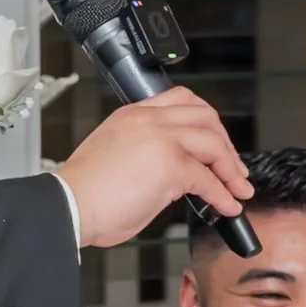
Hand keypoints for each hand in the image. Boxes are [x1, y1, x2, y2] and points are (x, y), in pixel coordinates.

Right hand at [55, 87, 254, 249]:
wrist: (69, 206)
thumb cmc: (85, 192)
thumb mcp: (117, 155)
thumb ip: (148, 152)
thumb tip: (177, 171)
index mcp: (133, 114)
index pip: (182, 100)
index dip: (207, 121)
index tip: (216, 141)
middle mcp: (149, 120)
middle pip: (206, 117)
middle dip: (226, 144)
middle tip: (233, 169)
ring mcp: (161, 140)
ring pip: (213, 144)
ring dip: (231, 169)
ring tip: (237, 190)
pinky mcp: (171, 166)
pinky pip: (208, 179)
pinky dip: (223, 195)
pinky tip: (226, 206)